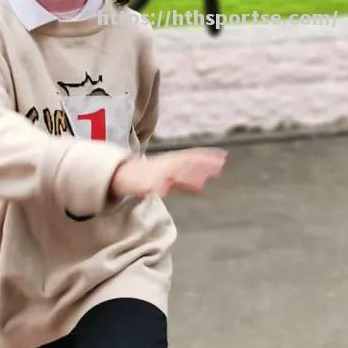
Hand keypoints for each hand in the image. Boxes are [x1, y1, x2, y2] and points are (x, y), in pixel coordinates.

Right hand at [110, 148, 226, 200]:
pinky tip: (164, 191)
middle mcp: (166, 165)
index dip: (207, 156)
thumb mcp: (170, 176)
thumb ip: (185, 181)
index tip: (223, 157)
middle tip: (220, 165)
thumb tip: (202, 185)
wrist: (124, 175)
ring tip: (201, 184)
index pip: (192, 156)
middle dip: (202, 164)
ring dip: (186, 177)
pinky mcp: (145, 183)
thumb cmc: (150, 175)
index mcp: (172, 162)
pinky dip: (159, 187)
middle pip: (186, 163)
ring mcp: (157, 173)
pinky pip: (153, 185)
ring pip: (173, 173)